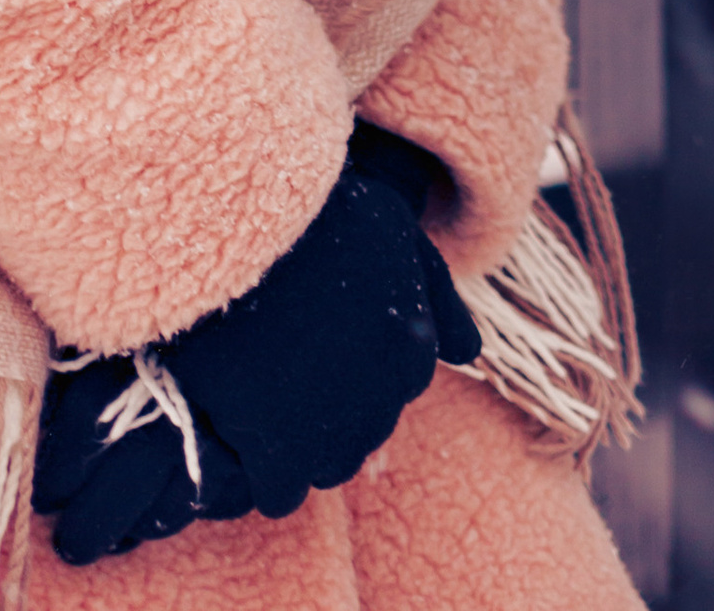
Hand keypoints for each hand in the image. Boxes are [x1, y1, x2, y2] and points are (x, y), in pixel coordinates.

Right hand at [35, 125, 481, 561]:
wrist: (243, 221)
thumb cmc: (319, 218)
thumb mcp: (396, 236)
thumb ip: (436, 298)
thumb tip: (470, 355)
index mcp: (414, 349)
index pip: (400, 390)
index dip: (361, 368)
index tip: (328, 343)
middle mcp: (385, 396)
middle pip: (366, 436)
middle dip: (335, 412)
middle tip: (292, 370)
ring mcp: (331, 426)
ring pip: (328, 470)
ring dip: (303, 447)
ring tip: (268, 398)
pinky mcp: (275, 447)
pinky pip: (280, 495)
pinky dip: (263, 476)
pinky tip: (245, 433)